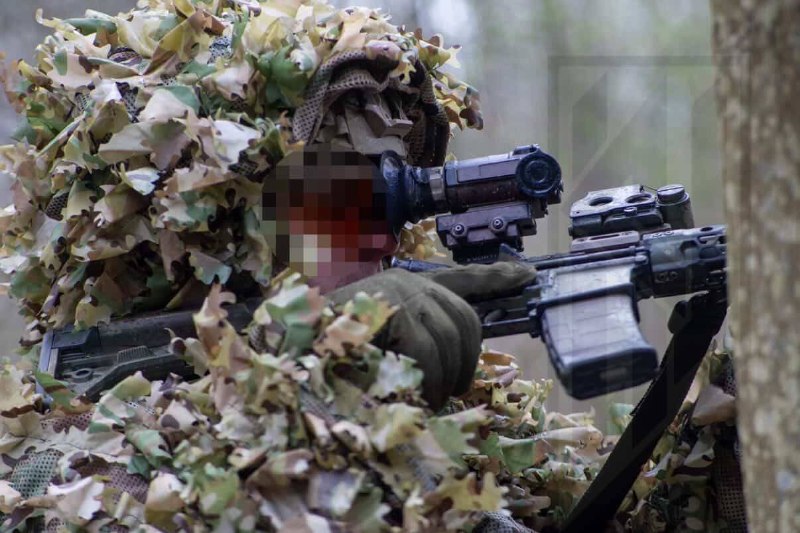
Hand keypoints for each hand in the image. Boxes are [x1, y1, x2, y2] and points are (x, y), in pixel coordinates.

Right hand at [328, 262, 536, 409]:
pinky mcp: (392, 306)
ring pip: (450, 340)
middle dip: (463, 365)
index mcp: (407, 288)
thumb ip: (417, 350)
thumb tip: (454, 379)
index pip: (461, 278)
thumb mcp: (384, 350)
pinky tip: (413, 395)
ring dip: (441, 380)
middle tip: (444, 393)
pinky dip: (425, 381)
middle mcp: (408, 282)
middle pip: (466, 322)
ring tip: (421, 399)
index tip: (527, 276)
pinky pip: (427, 351)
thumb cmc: (332, 357)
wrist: (289, 350)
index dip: (495, 278)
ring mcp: (400, 291)